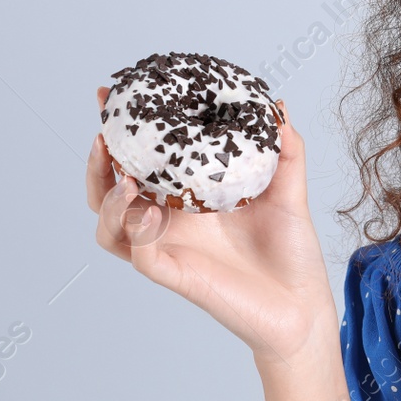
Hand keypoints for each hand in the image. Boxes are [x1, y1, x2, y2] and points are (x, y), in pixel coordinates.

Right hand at [87, 88, 335, 367]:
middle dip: (98, 164)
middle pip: (108, 195)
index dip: (119, 135)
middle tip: (103, 134)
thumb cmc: (291, 252)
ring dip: (108, 200)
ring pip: (110, 228)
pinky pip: (139, 255)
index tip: (108, 96)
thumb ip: (285, 150)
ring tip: (126, 177)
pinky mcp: (176, 276)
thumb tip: (277, 107)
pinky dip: (135, 232)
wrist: (303, 304)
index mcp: (188, 200)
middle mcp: (171, 225)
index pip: (141, 164)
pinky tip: (148, 213)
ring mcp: (170, 251)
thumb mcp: (290, 191)